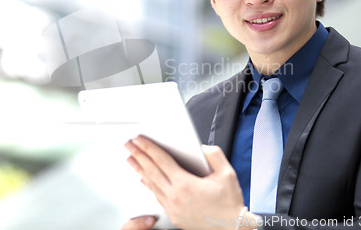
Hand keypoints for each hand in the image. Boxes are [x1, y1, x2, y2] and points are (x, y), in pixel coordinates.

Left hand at [124, 136, 248, 229]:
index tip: (139, 139)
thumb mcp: (226, 174)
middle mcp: (175, 196)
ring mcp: (173, 207)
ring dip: (139, 170)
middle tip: (129, 145)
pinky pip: (157, 197)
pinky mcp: (174, 216)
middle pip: (151, 171)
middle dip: (138, 155)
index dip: (148, 147)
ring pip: (151, 185)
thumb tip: (202, 148)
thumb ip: (214, 155)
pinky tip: (144, 180)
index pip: (161, 160)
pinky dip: (148, 185)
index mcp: (185, 184)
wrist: (231, 229)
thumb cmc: (229, 205)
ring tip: (131, 159)